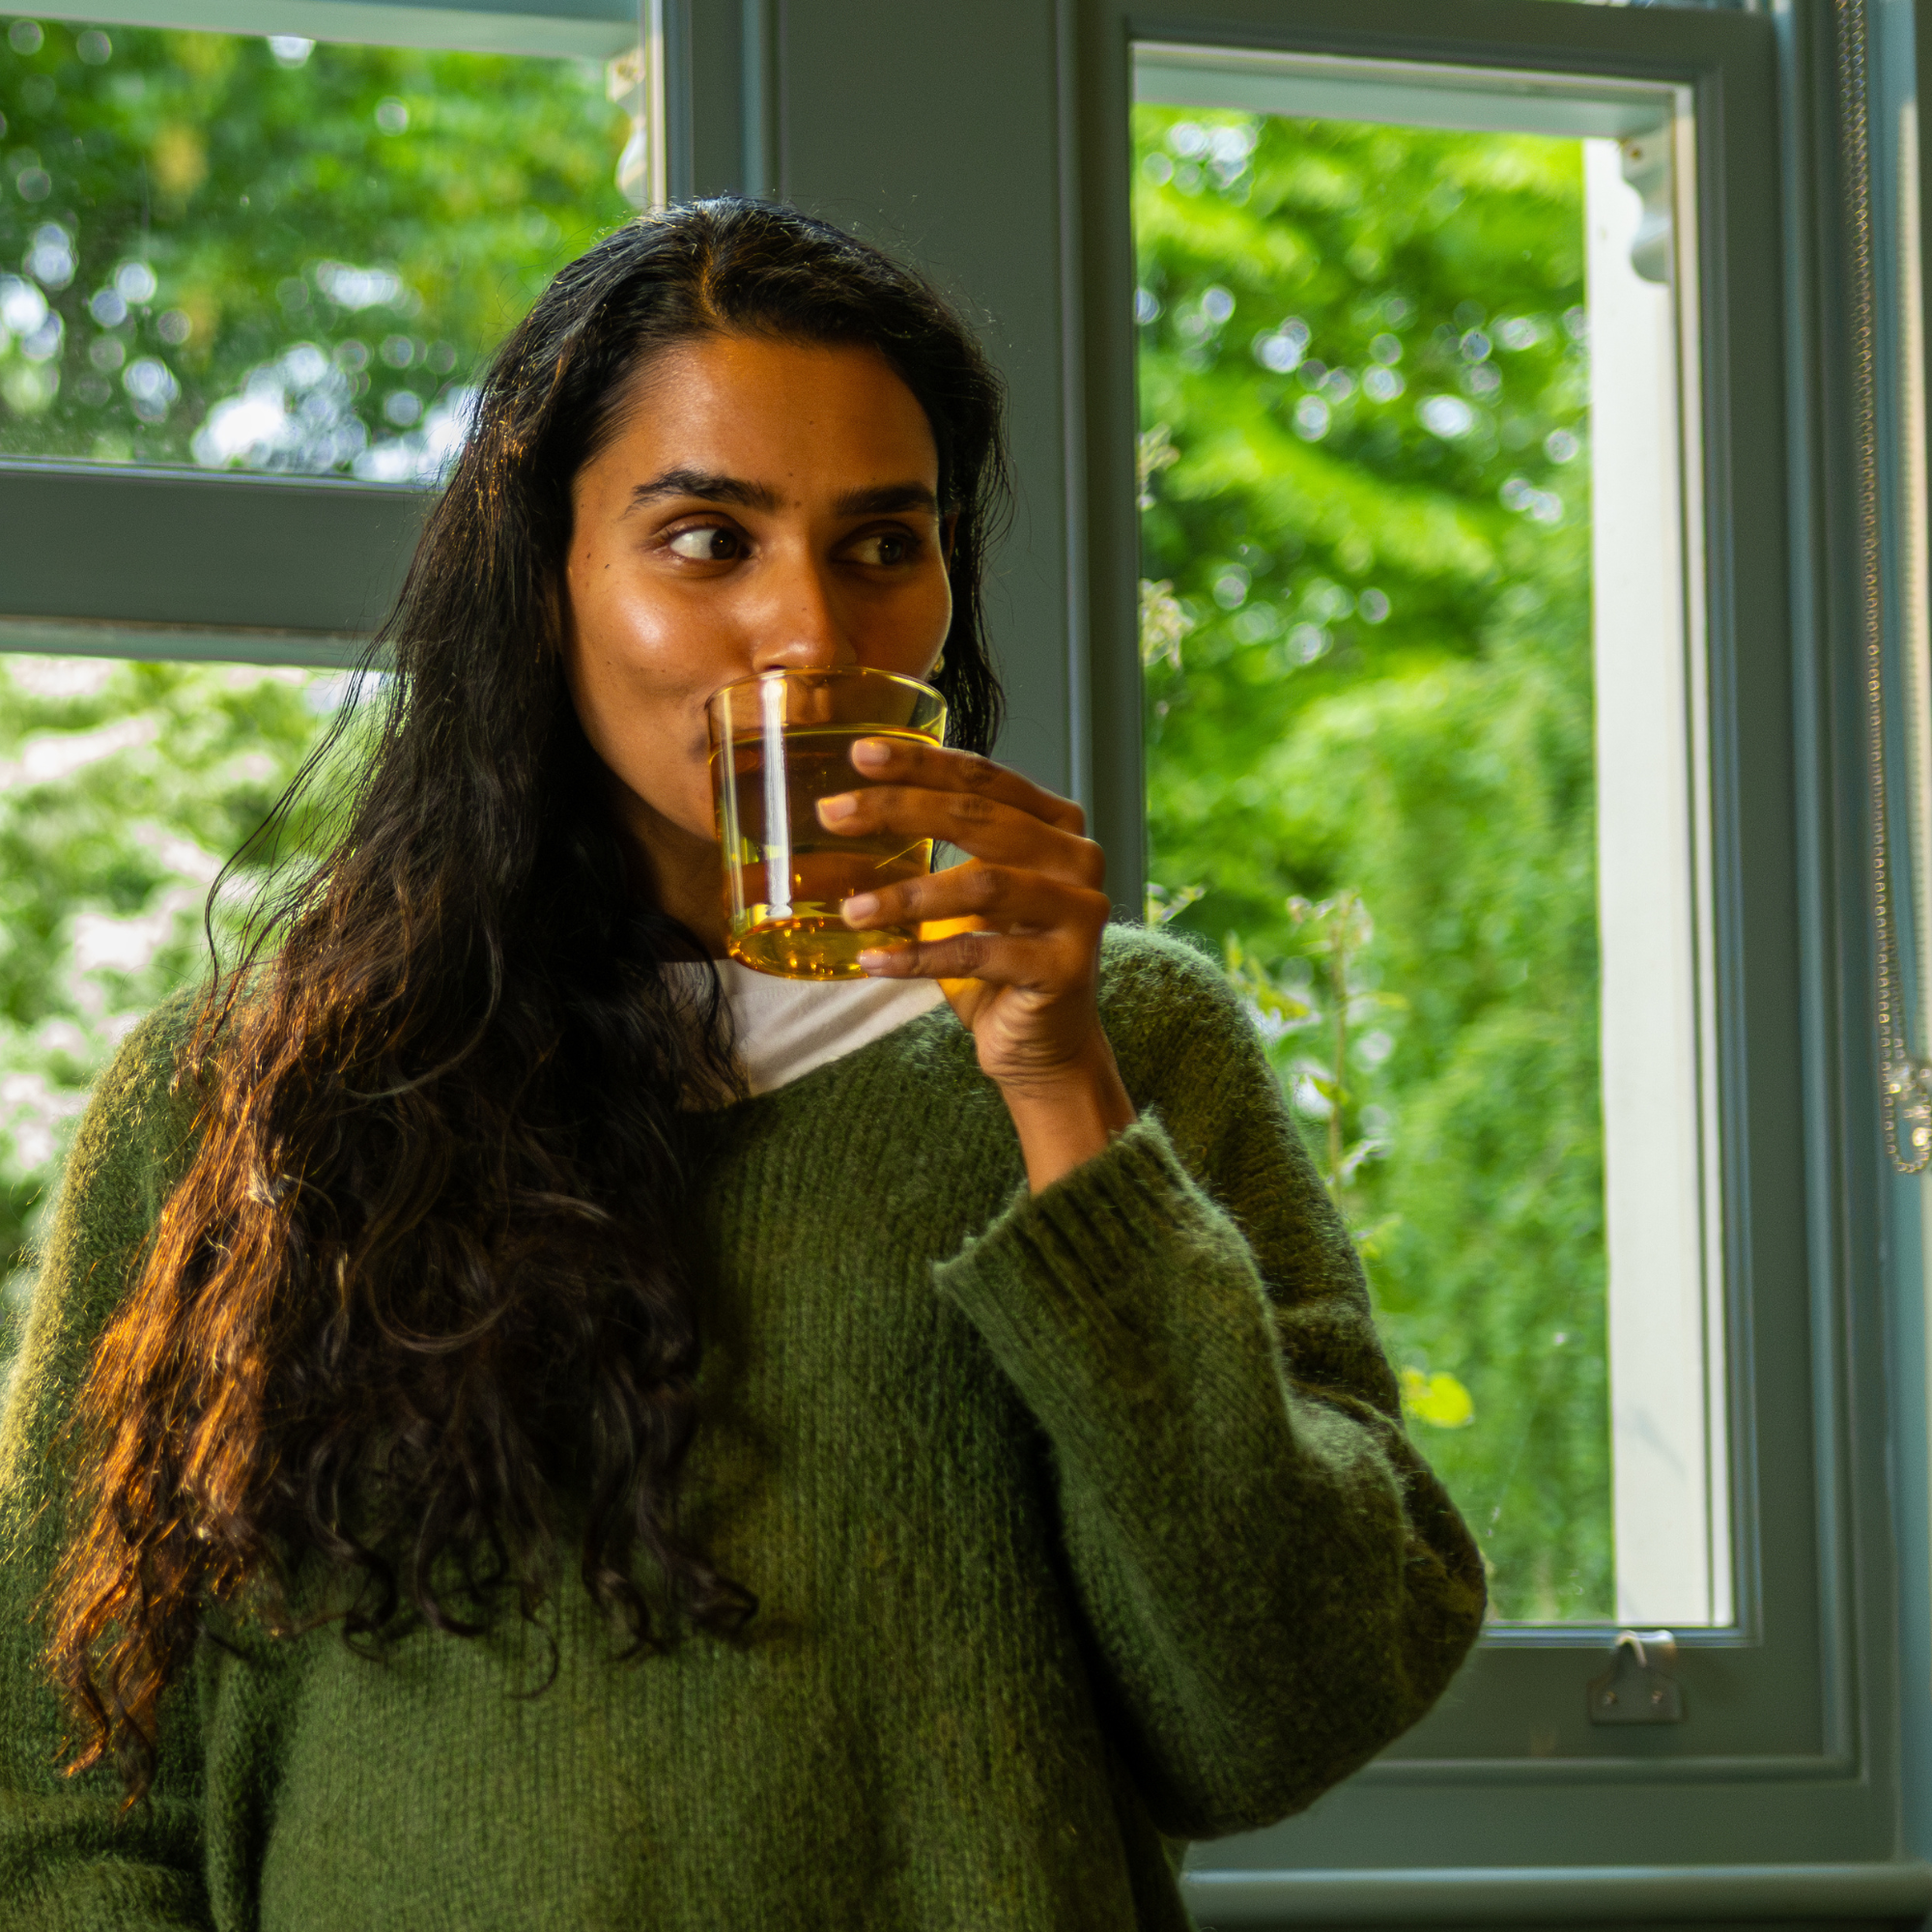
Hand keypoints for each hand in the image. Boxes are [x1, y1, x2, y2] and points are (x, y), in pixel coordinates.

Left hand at [818, 736, 1135, 1189]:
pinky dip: (919, 958)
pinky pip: (978, 954)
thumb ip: (940, 846)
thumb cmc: (995, 961)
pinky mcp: (1066, 966)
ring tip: (849, 909)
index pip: (984, 778)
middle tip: (833, 814)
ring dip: (905, 896)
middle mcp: (1078, 858)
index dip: (922, 763)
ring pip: (982, 886)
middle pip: (980, 819)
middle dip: (898, 811)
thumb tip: (850, 806)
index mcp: (1057, 825)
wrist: (1042, 1046)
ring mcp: (1081, 911)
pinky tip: (874, 961)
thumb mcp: (967, 892)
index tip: (861, 754)